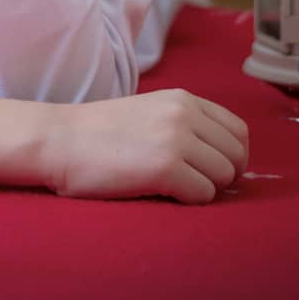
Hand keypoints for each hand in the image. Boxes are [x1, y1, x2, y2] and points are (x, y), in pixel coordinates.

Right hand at [45, 89, 249, 204]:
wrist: (60, 140)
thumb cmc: (101, 134)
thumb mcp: (151, 112)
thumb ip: (185, 124)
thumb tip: (224, 159)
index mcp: (183, 99)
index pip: (238, 130)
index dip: (231, 157)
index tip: (211, 171)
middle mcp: (185, 113)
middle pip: (237, 156)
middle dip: (223, 177)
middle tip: (193, 185)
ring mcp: (176, 139)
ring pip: (224, 176)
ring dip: (205, 189)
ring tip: (173, 188)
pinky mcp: (165, 167)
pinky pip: (202, 195)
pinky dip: (188, 201)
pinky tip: (161, 193)